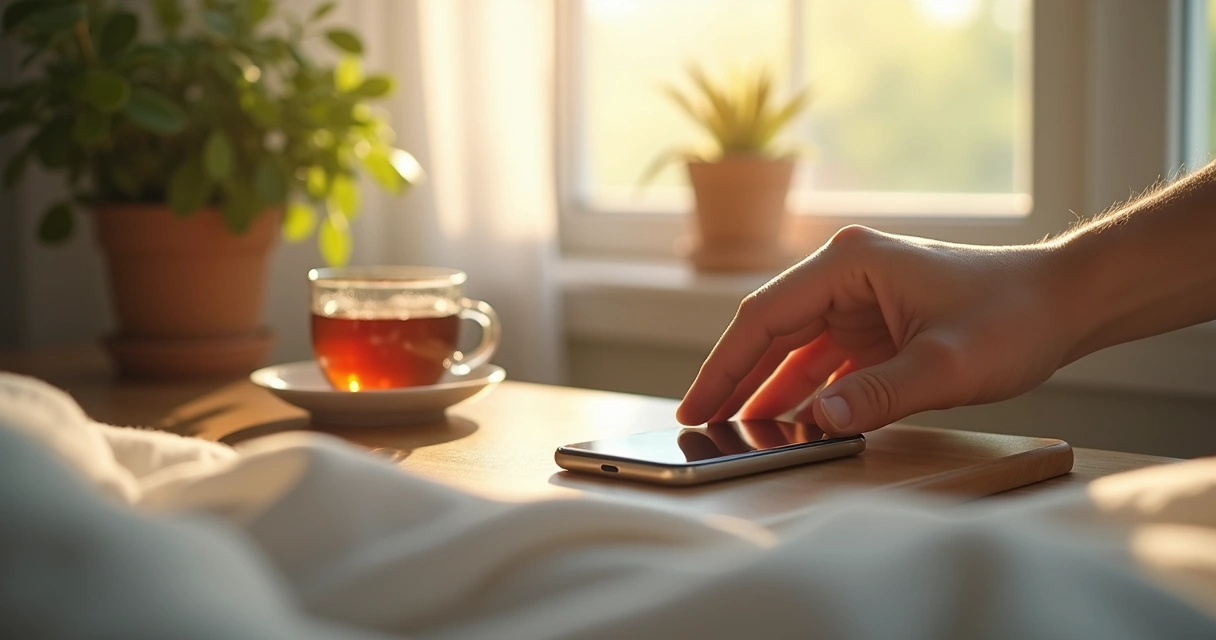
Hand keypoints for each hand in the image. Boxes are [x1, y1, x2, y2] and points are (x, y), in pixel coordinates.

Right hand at [677, 226, 1079, 434]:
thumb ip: (878, 394)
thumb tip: (816, 422)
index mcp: (849, 263)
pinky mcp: (875, 328)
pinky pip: (825, 364)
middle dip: (735, 380)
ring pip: (793, 351)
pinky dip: (805, 394)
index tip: (696, 405)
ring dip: (767, 391)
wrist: (1064, 302)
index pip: (765, 315)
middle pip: (770, 332)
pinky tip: (787, 424)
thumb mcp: (946, 364)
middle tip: (698, 426)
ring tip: (732, 433)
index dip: (724, 365)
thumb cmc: (1013, 315)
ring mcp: (859, 302)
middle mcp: (845, 276)